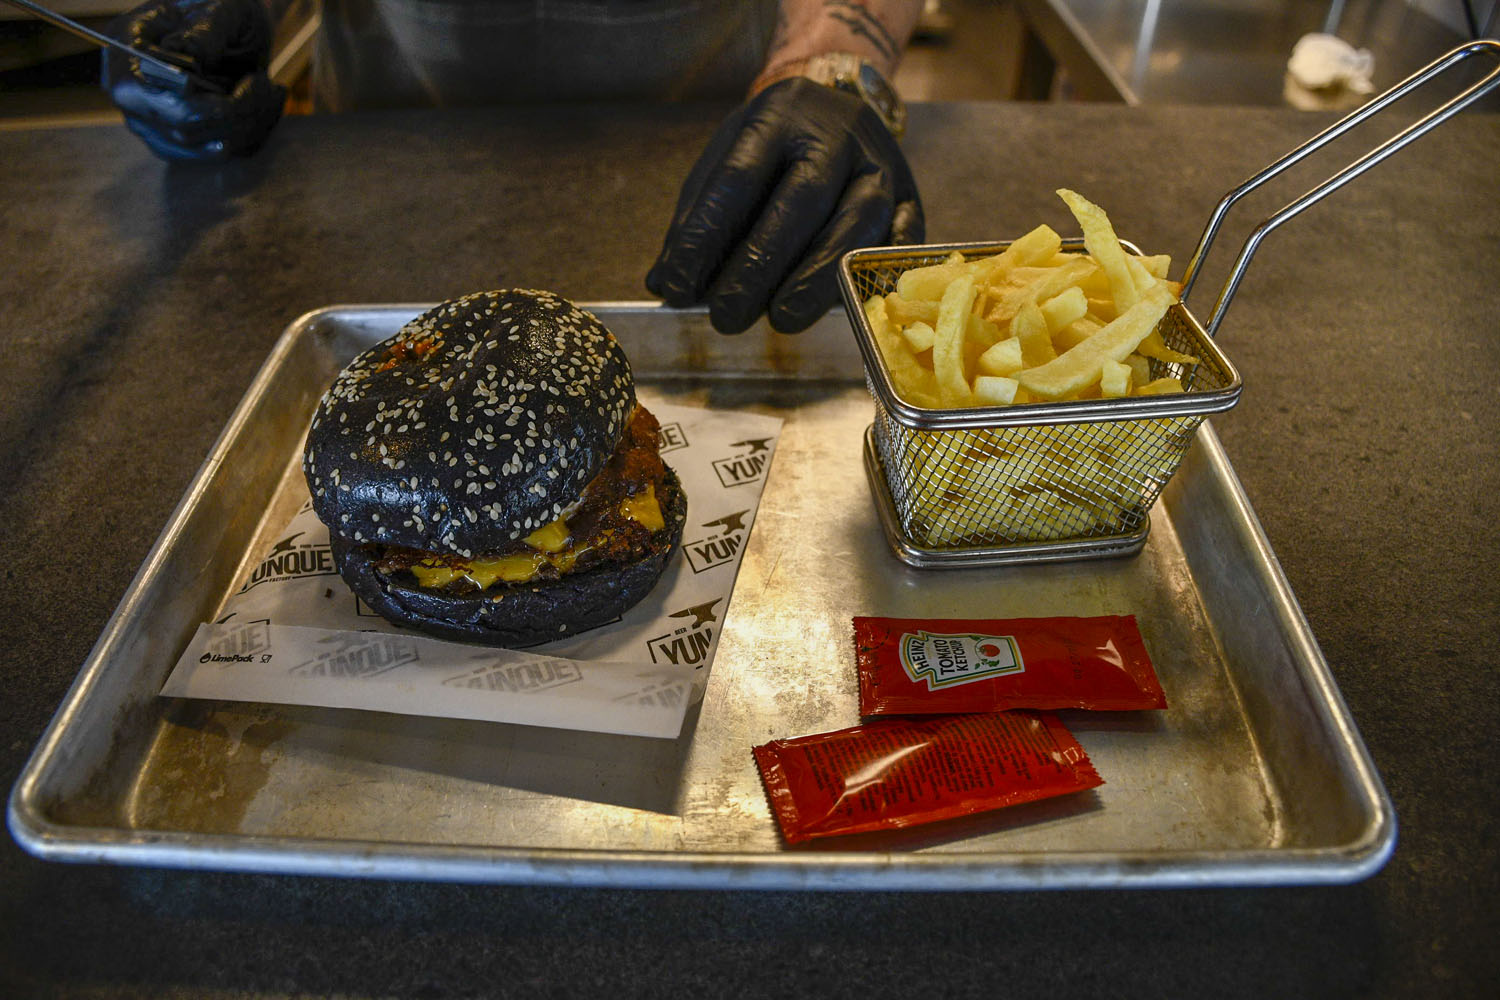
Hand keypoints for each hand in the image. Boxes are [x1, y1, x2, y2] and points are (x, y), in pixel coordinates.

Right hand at [103, 0, 284, 162]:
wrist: (231, 25)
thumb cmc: (219, 8)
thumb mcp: (217, 6)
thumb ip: (203, 31)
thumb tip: (188, 57)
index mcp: (126, 52)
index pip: (154, 99)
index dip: (208, 106)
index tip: (253, 81)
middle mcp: (131, 95)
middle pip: (185, 131)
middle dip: (240, 114)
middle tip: (268, 84)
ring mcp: (152, 123)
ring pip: (207, 148)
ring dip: (251, 124)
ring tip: (269, 89)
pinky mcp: (180, 142)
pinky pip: (222, 152)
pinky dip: (252, 132)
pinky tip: (263, 105)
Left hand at [647, 76, 923, 334]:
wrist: (837, 105)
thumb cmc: (771, 150)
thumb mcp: (725, 163)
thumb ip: (697, 222)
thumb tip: (667, 285)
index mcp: (778, 116)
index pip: (737, 179)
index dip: (706, 237)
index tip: (679, 286)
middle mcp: (836, 133)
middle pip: (801, 201)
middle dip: (761, 266)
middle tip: (727, 317)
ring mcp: (880, 163)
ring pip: (857, 223)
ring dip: (817, 279)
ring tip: (781, 320)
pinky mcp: (910, 195)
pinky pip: (901, 239)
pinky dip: (873, 276)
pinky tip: (846, 306)